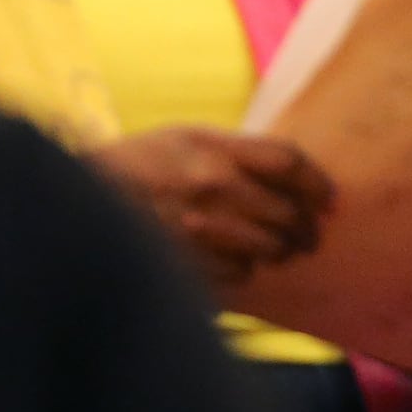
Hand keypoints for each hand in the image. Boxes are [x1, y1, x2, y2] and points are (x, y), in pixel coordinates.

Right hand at [87, 126, 334, 284]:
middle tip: (311, 235)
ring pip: (270, 248)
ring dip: (280, 251)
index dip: (318, 183)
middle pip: (288, 211)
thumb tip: (288, 176)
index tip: (330, 199)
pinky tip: (234, 260)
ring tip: (279, 250)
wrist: (81, 200)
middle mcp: (212, 186)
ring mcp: (201, 228)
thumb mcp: (184, 137)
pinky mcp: (189, 263)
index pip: (289, 162)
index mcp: (213, 147)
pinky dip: (245, 269)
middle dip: (307, 227)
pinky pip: (241, 274)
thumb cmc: (136, 165)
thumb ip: (234, 152)